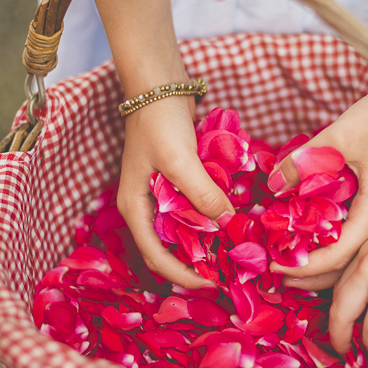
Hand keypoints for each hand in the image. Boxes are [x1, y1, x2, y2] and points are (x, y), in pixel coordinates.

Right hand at [117, 95, 233, 288]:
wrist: (159, 83)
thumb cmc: (160, 121)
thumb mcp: (180, 160)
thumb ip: (202, 193)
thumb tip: (226, 223)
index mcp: (134, 207)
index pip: (156, 257)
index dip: (183, 275)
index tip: (213, 283)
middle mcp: (145, 206)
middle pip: (167, 249)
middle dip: (194, 265)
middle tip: (227, 273)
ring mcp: (160, 193)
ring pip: (182, 231)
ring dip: (205, 243)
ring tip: (233, 252)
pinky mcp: (176, 181)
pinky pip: (193, 210)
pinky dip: (209, 219)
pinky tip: (231, 221)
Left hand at [275, 91, 367, 289]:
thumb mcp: (336, 137)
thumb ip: (302, 163)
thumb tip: (272, 185)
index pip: (337, 255)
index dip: (304, 266)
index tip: (273, 266)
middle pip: (345, 262)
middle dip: (310, 274)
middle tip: (275, 274)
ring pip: (350, 249)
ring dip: (319, 259)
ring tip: (288, 260)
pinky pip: (352, 231)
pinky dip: (329, 239)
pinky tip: (307, 235)